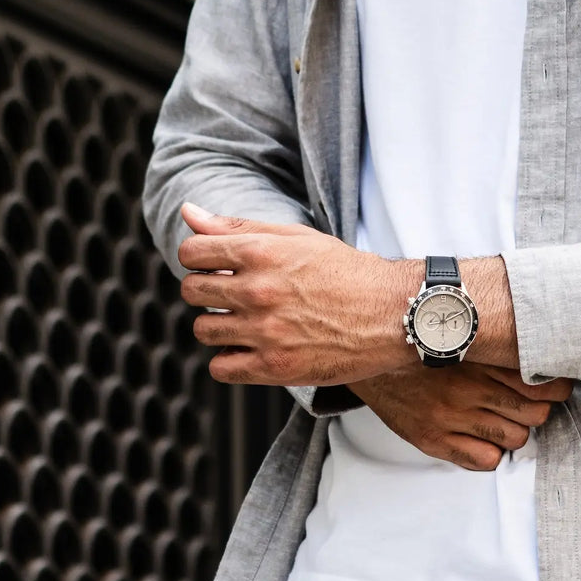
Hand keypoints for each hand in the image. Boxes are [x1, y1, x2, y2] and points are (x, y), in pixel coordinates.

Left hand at [177, 202, 420, 385]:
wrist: (394, 316)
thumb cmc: (348, 273)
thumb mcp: (298, 238)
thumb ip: (239, 226)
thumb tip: (187, 212)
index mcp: (261, 253)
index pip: (192, 252)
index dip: (200, 258)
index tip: (217, 266)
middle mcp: (258, 291)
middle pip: (192, 291)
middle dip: (206, 291)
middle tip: (234, 296)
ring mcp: (265, 332)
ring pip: (203, 331)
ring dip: (218, 327)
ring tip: (246, 323)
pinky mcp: (275, 367)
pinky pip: (220, 368)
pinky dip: (229, 360)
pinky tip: (251, 350)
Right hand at [349, 362, 573, 471]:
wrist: (369, 354)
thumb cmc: (422, 343)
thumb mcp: (462, 332)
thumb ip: (497, 344)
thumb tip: (541, 347)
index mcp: (479, 358)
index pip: (539, 382)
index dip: (555, 388)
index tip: (553, 387)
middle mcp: (468, 388)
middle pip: (535, 414)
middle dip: (537, 411)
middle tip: (526, 405)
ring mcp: (450, 416)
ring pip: (515, 438)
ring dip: (514, 431)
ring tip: (501, 420)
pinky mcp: (433, 439)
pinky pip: (485, 460)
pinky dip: (491, 452)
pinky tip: (481, 438)